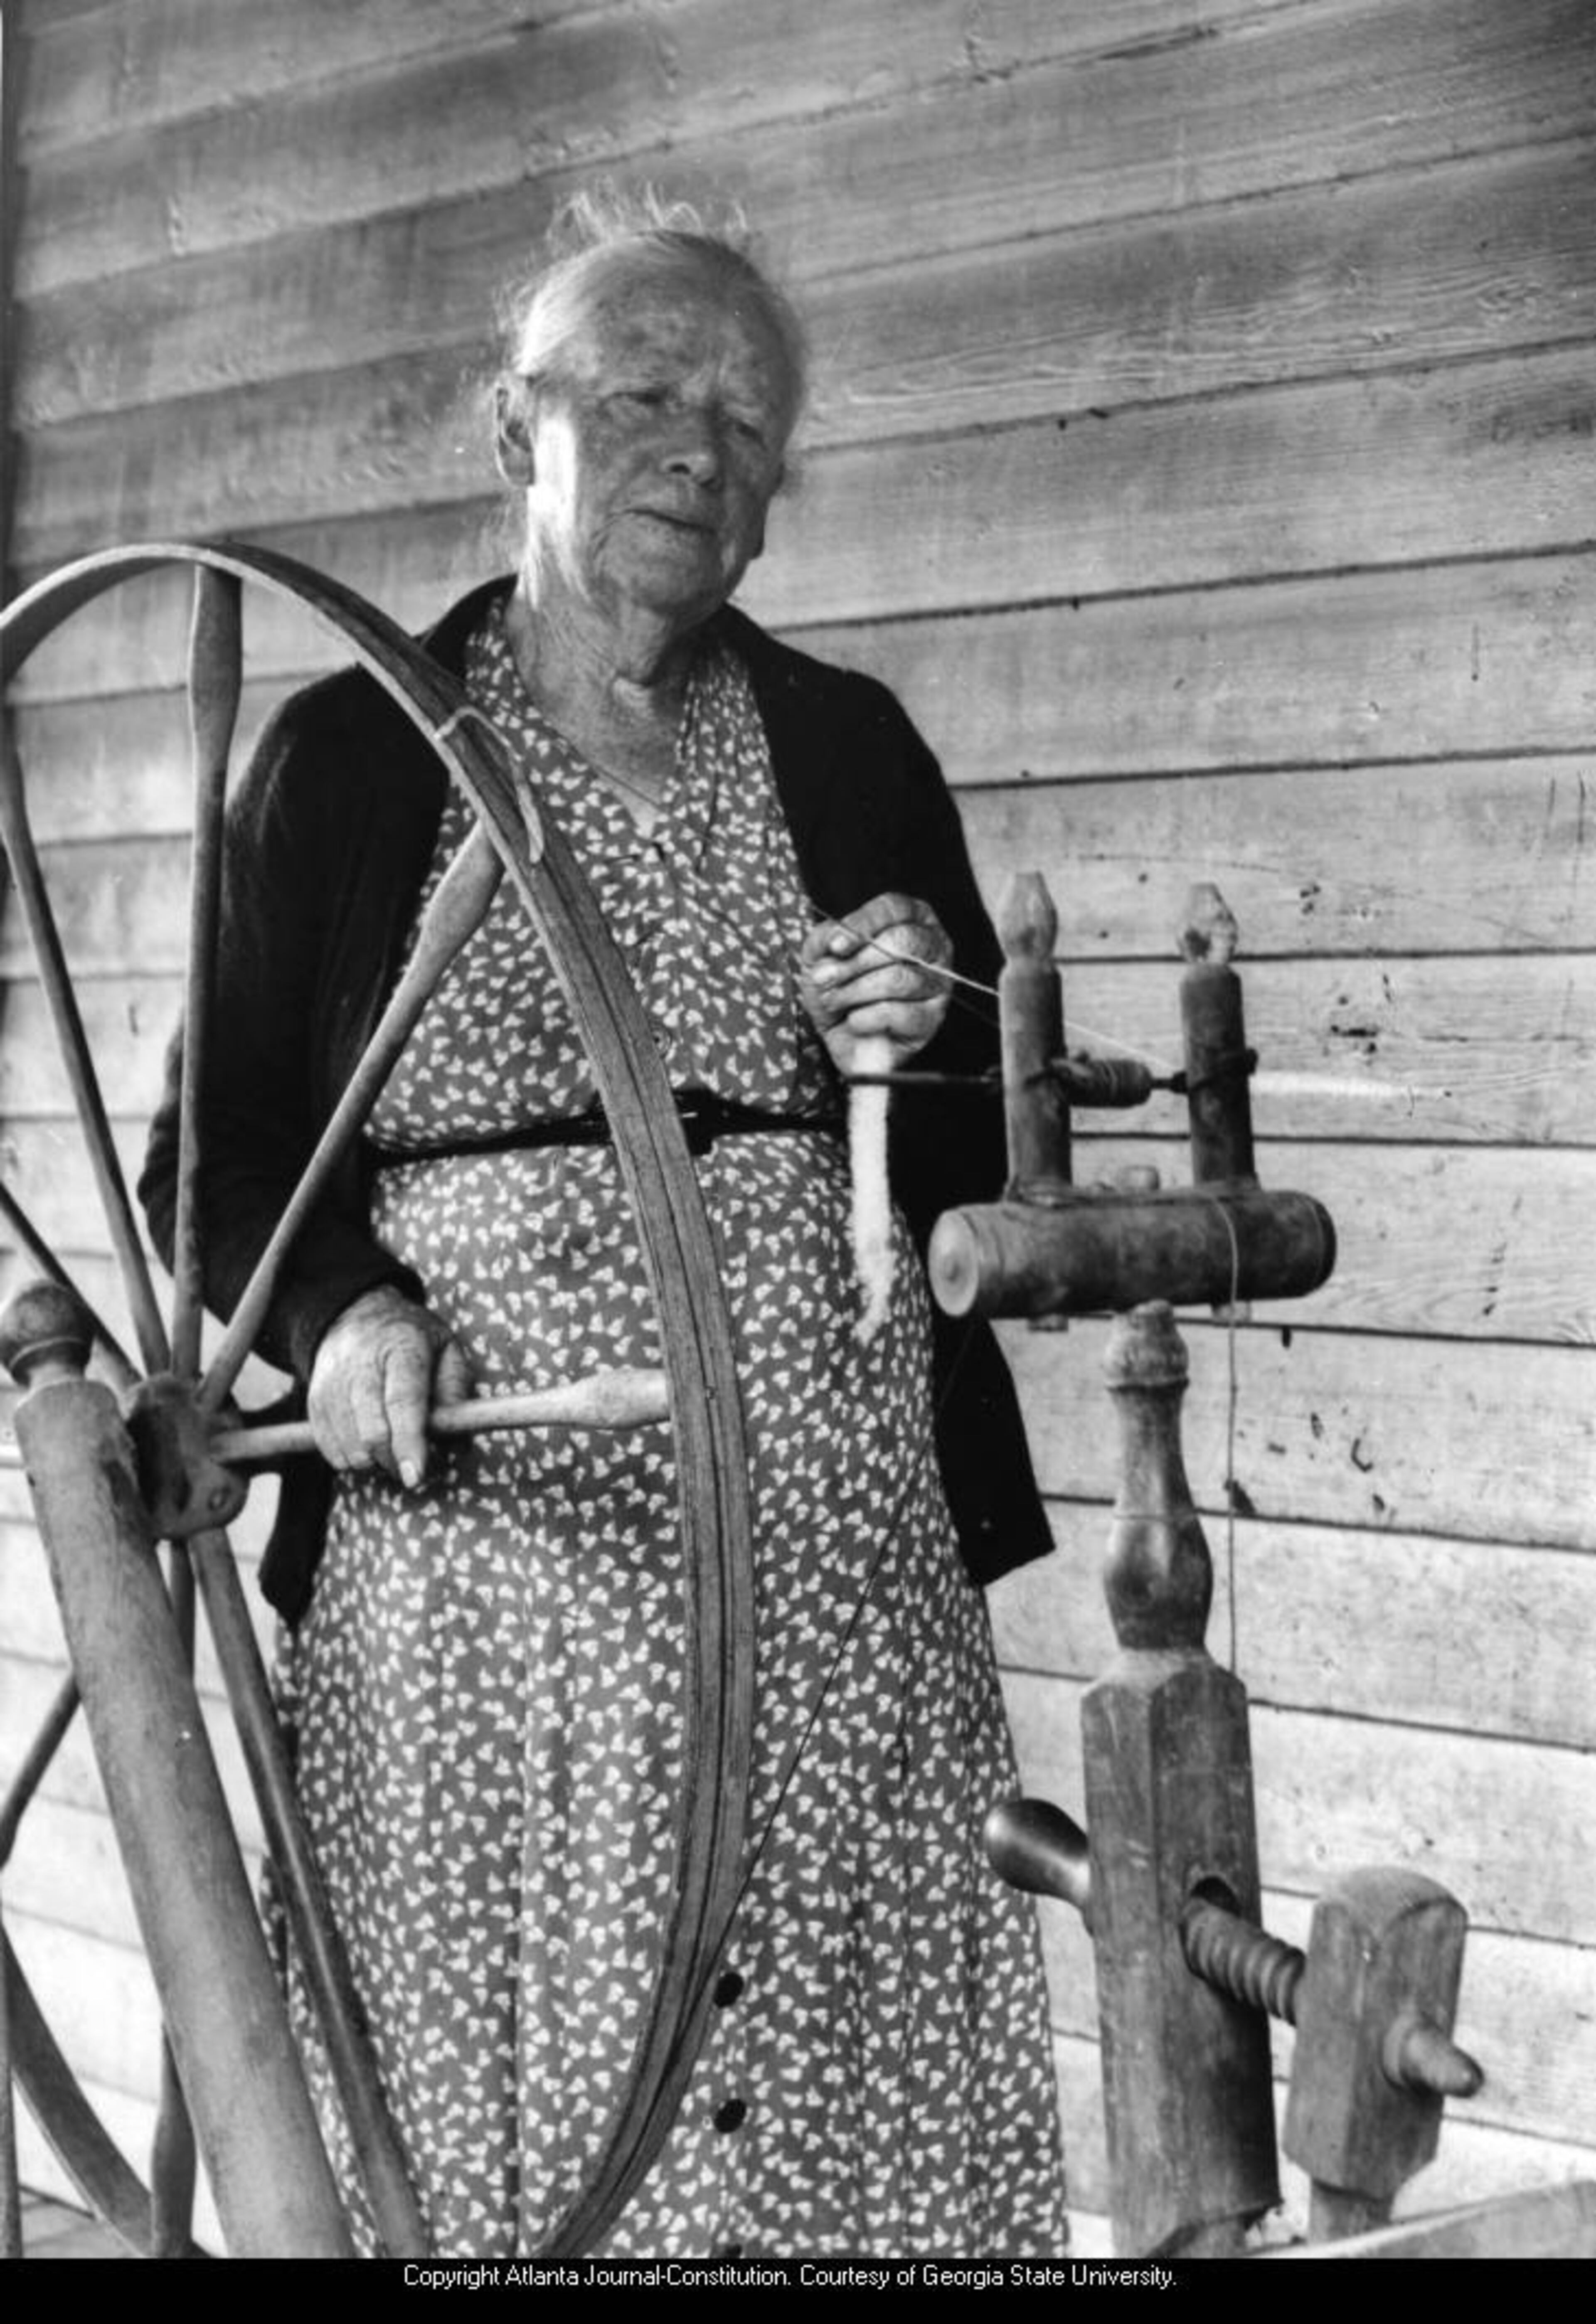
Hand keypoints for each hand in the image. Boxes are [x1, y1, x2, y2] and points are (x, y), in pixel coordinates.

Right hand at [306, 1285, 471, 1487]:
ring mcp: (332, 1383)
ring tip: (390, 1447)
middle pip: (372, 1432)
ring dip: (375, 1463)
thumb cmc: (412, 1339)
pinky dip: (352, 1459)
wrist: (355, 1315)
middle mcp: (361, 1364)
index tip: (416, 1477)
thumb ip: (456, 1393)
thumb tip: (459, 1442)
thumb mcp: (447, 1350)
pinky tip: (367, 1443)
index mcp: (402, 1348)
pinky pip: (330, 1450)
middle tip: (412, 1464)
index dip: (409, 1443)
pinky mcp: (314, 1401)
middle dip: (395, 1462)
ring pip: (350, 1447)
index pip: (402, 1402)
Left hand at [797, 893, 952, 1076]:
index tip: (836, 946)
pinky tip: (855, 1020)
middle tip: (827, 978)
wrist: (844, 1036)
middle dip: (857, 962)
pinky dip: (867, 1019)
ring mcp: (937, 983)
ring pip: (900, 979)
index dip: (863, 925)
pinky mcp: (931, 1019)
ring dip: (855, 992)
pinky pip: (901, 1014)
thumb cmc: (840, 987)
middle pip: (903, 941)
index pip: (894, 908)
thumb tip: (835, 939)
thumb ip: (824, 937)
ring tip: (835, 1000)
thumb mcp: (821, 955)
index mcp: (910, 919)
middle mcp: (932, 947)